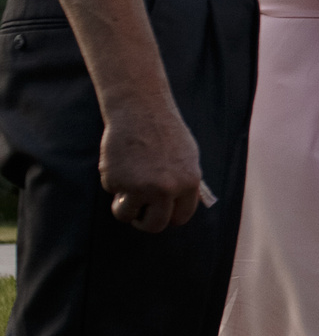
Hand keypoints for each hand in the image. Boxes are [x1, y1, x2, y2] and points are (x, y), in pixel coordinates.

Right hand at [100, 106, 203, 232]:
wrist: (139, 110)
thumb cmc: (164, 131)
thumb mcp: (187, 157)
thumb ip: (184, 183)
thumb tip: (181, 206)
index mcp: (189, 183)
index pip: (180, 217)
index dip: (167, 217)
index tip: (158, 213)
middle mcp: (166, 189)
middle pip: (154, 225)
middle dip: (143, 222)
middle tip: (137, 213)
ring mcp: (140, 187)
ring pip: (126, 214)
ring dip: (123, 206)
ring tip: (124, 187)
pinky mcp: (117, 181)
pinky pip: (112, 192)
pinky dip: (113, 182)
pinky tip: (120, 161)